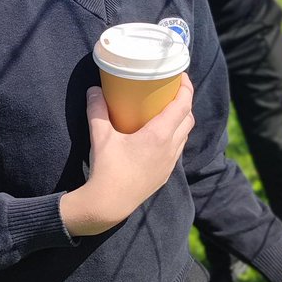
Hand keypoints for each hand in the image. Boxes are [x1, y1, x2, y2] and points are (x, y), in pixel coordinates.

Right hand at [59, 81, 194, 235]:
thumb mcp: (100, 136)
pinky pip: (177, 150)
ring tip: (166, 111)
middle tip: (171, 92)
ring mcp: (169, 163)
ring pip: (184, 135)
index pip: (183, 106)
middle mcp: (170, 148)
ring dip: (181, 121)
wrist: (109, 205)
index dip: (186, 88)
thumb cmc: (107, 169)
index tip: (181, 76)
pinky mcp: (164, 175)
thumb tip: (94, 90)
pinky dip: (174, 137)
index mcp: (159, 135)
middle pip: (188, 119)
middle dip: (184, 102)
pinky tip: (160, 136)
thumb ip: (97, 110)